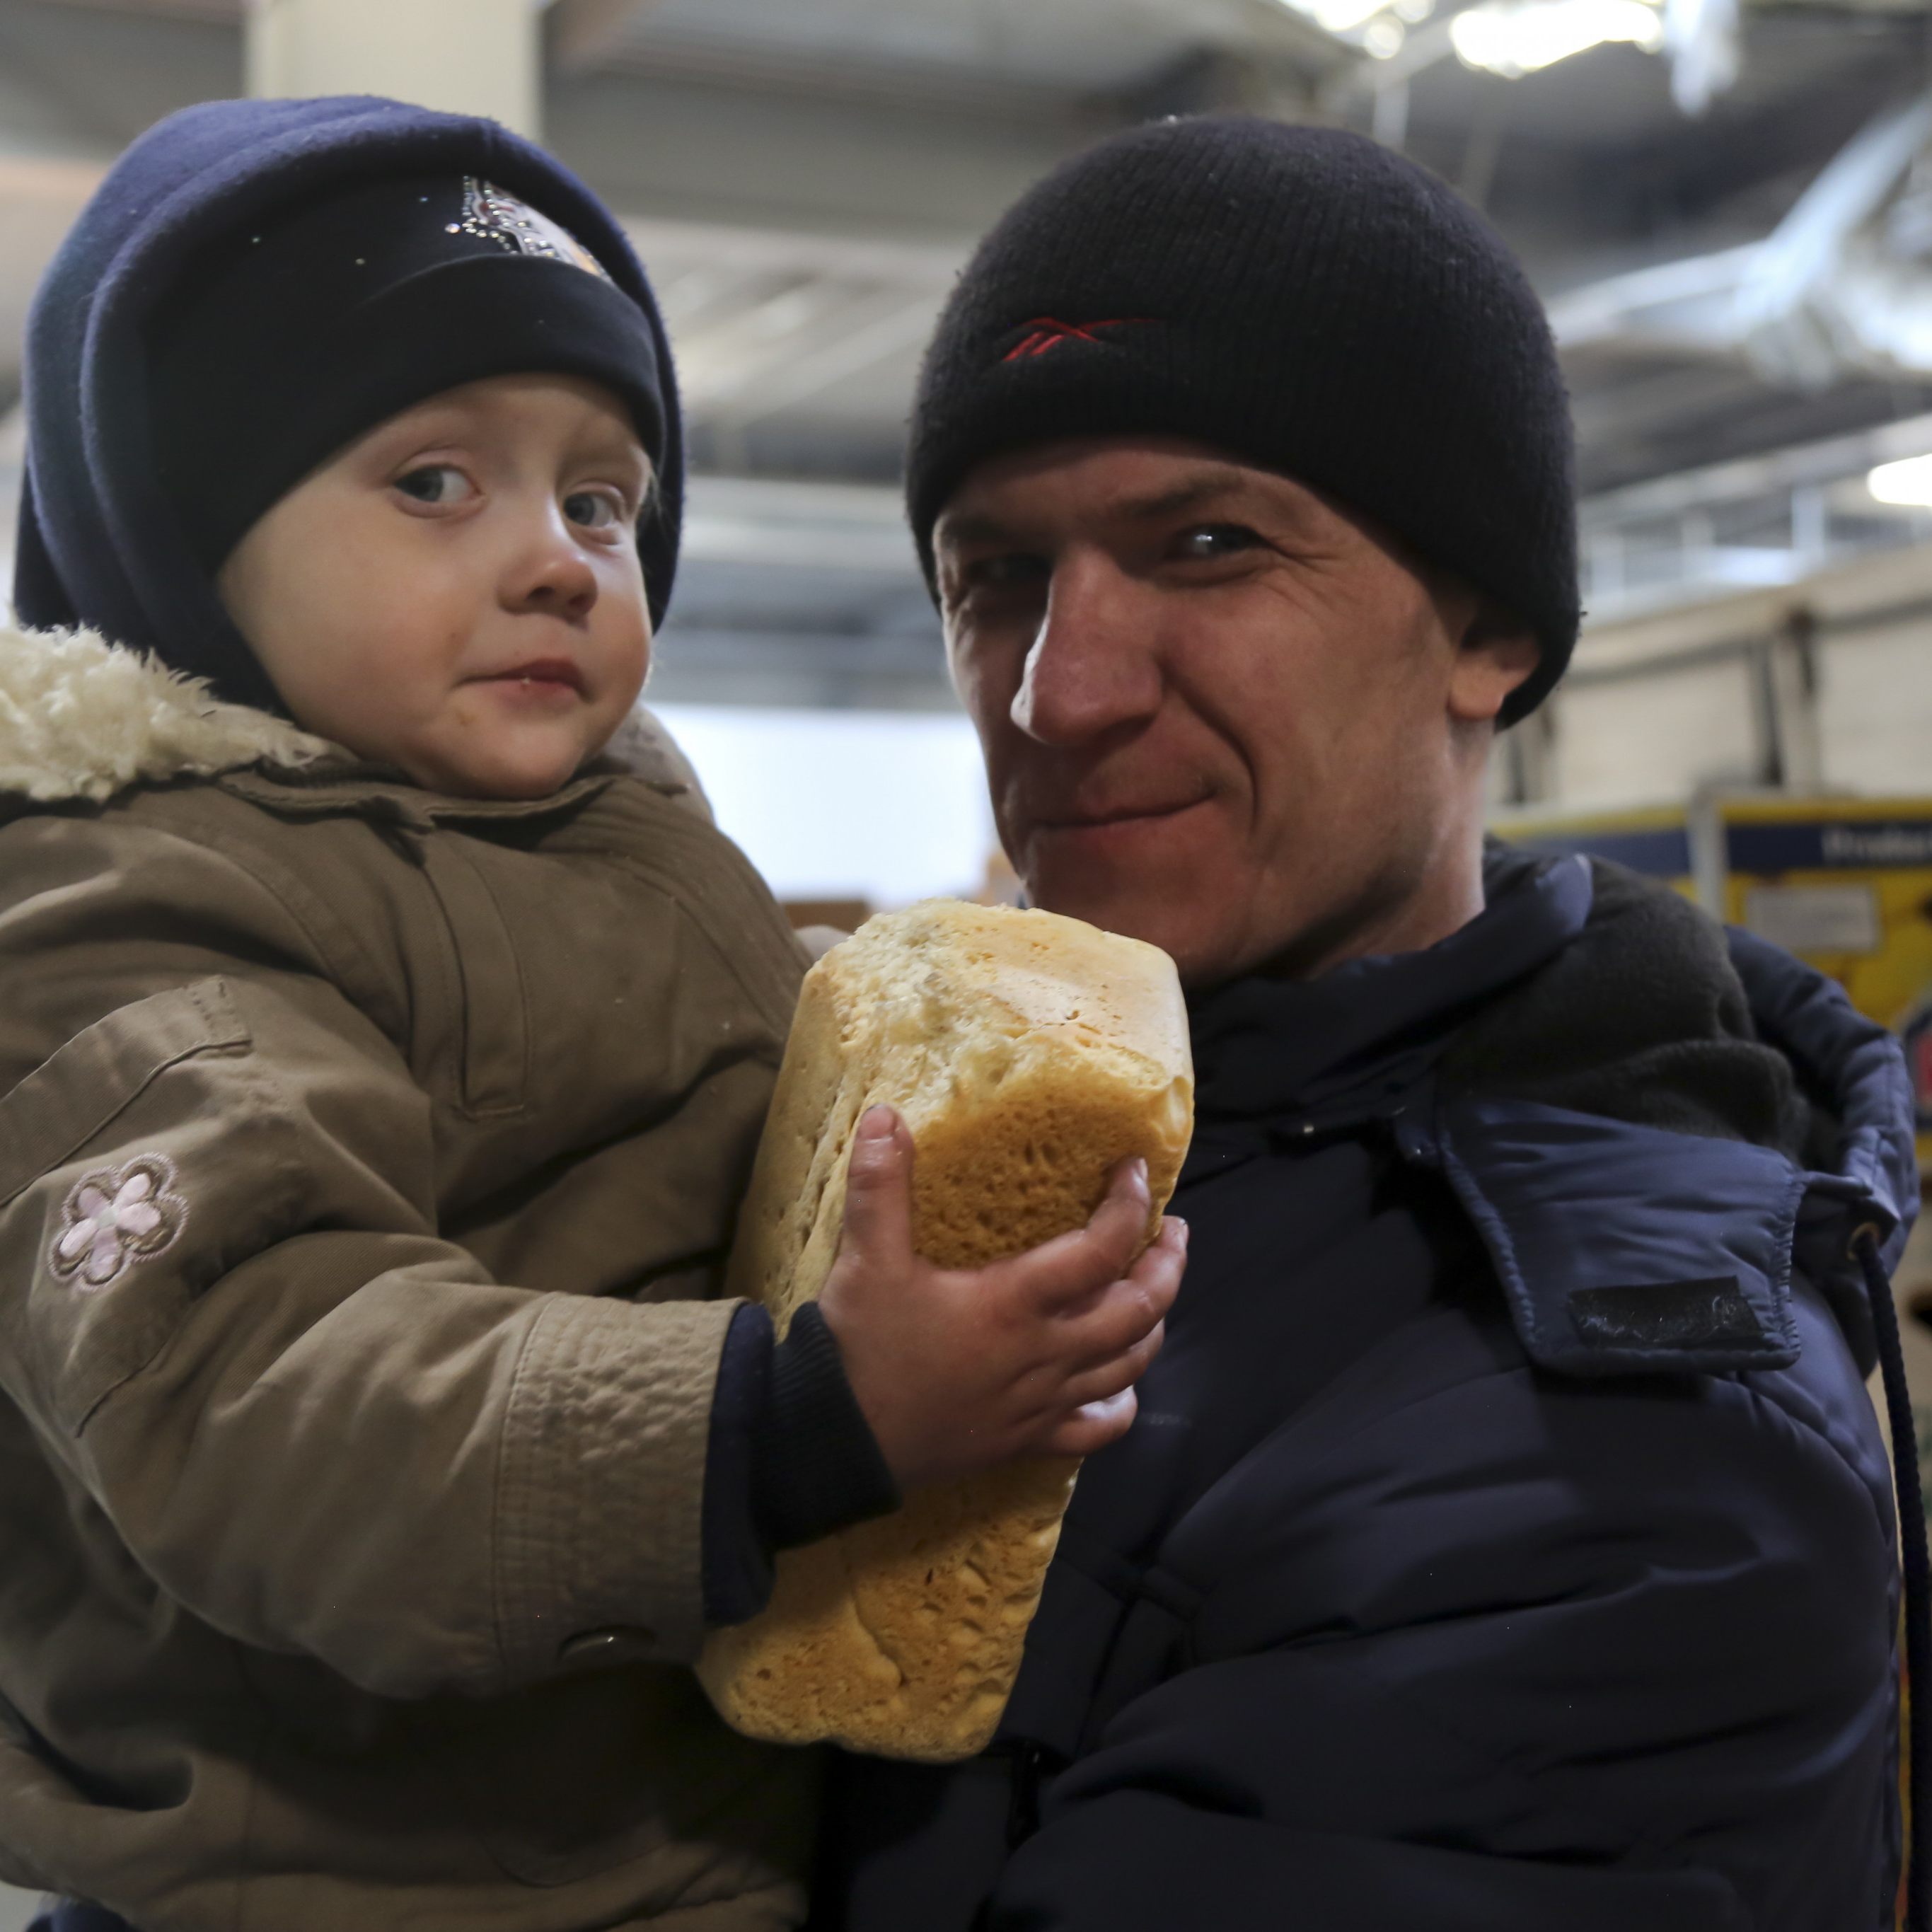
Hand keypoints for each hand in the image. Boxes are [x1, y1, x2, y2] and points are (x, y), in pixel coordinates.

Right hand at [817, 1106, 1187, 1492]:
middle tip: (1171, 1231)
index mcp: (1014, 1304)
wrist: (838, 1442)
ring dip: (1153, 1325)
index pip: (1100, 1251)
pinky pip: (1096, 1431)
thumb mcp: (867, 1259)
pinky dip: (1120, 1407)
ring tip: (1156, 1291)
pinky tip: (1122, 1387)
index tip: (1136, 1172)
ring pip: (1128, 1367)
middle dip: (1166, 1267)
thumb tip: (884, 1113)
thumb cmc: (861, 1348)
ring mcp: (1041, 1405)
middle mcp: (1043, 1355)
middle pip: (1138, 1312)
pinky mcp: (1026, 1443)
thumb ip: (880, 1185)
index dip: (1128, 1207)